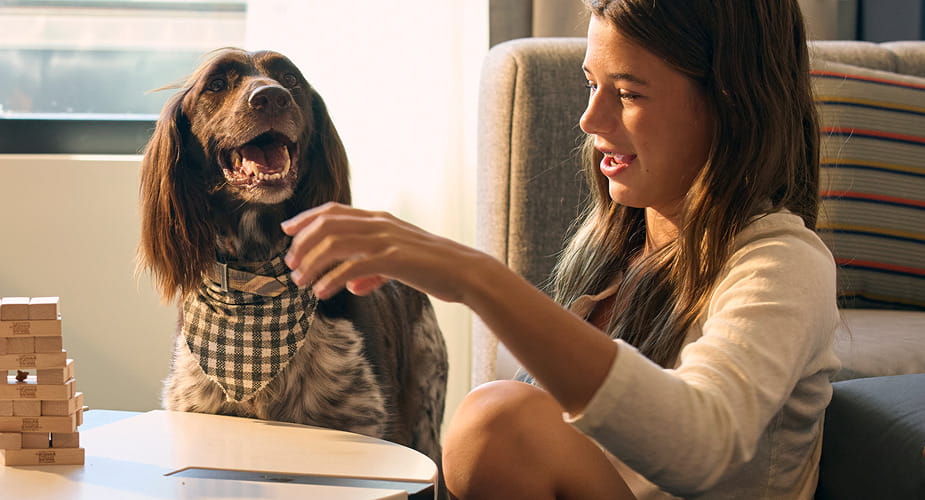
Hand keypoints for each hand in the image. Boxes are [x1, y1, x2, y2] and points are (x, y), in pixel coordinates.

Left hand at [281, 202, 487, 301]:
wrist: (464, 272)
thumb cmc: (432, 268)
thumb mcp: (399, 265)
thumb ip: (373, 271)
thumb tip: (351, 286)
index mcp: (380, 219)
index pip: (335, 210)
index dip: (307, 218)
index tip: (287, 231)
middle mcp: (380, 224)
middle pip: (328, 224)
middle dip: (303, 243)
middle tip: (290, 265)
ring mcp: (386, 240)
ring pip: (335, 243)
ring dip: (312, 262)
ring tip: (301, 282)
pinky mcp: (393, 259)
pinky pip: (353, 267)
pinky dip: (332, 280)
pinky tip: (322, 293)